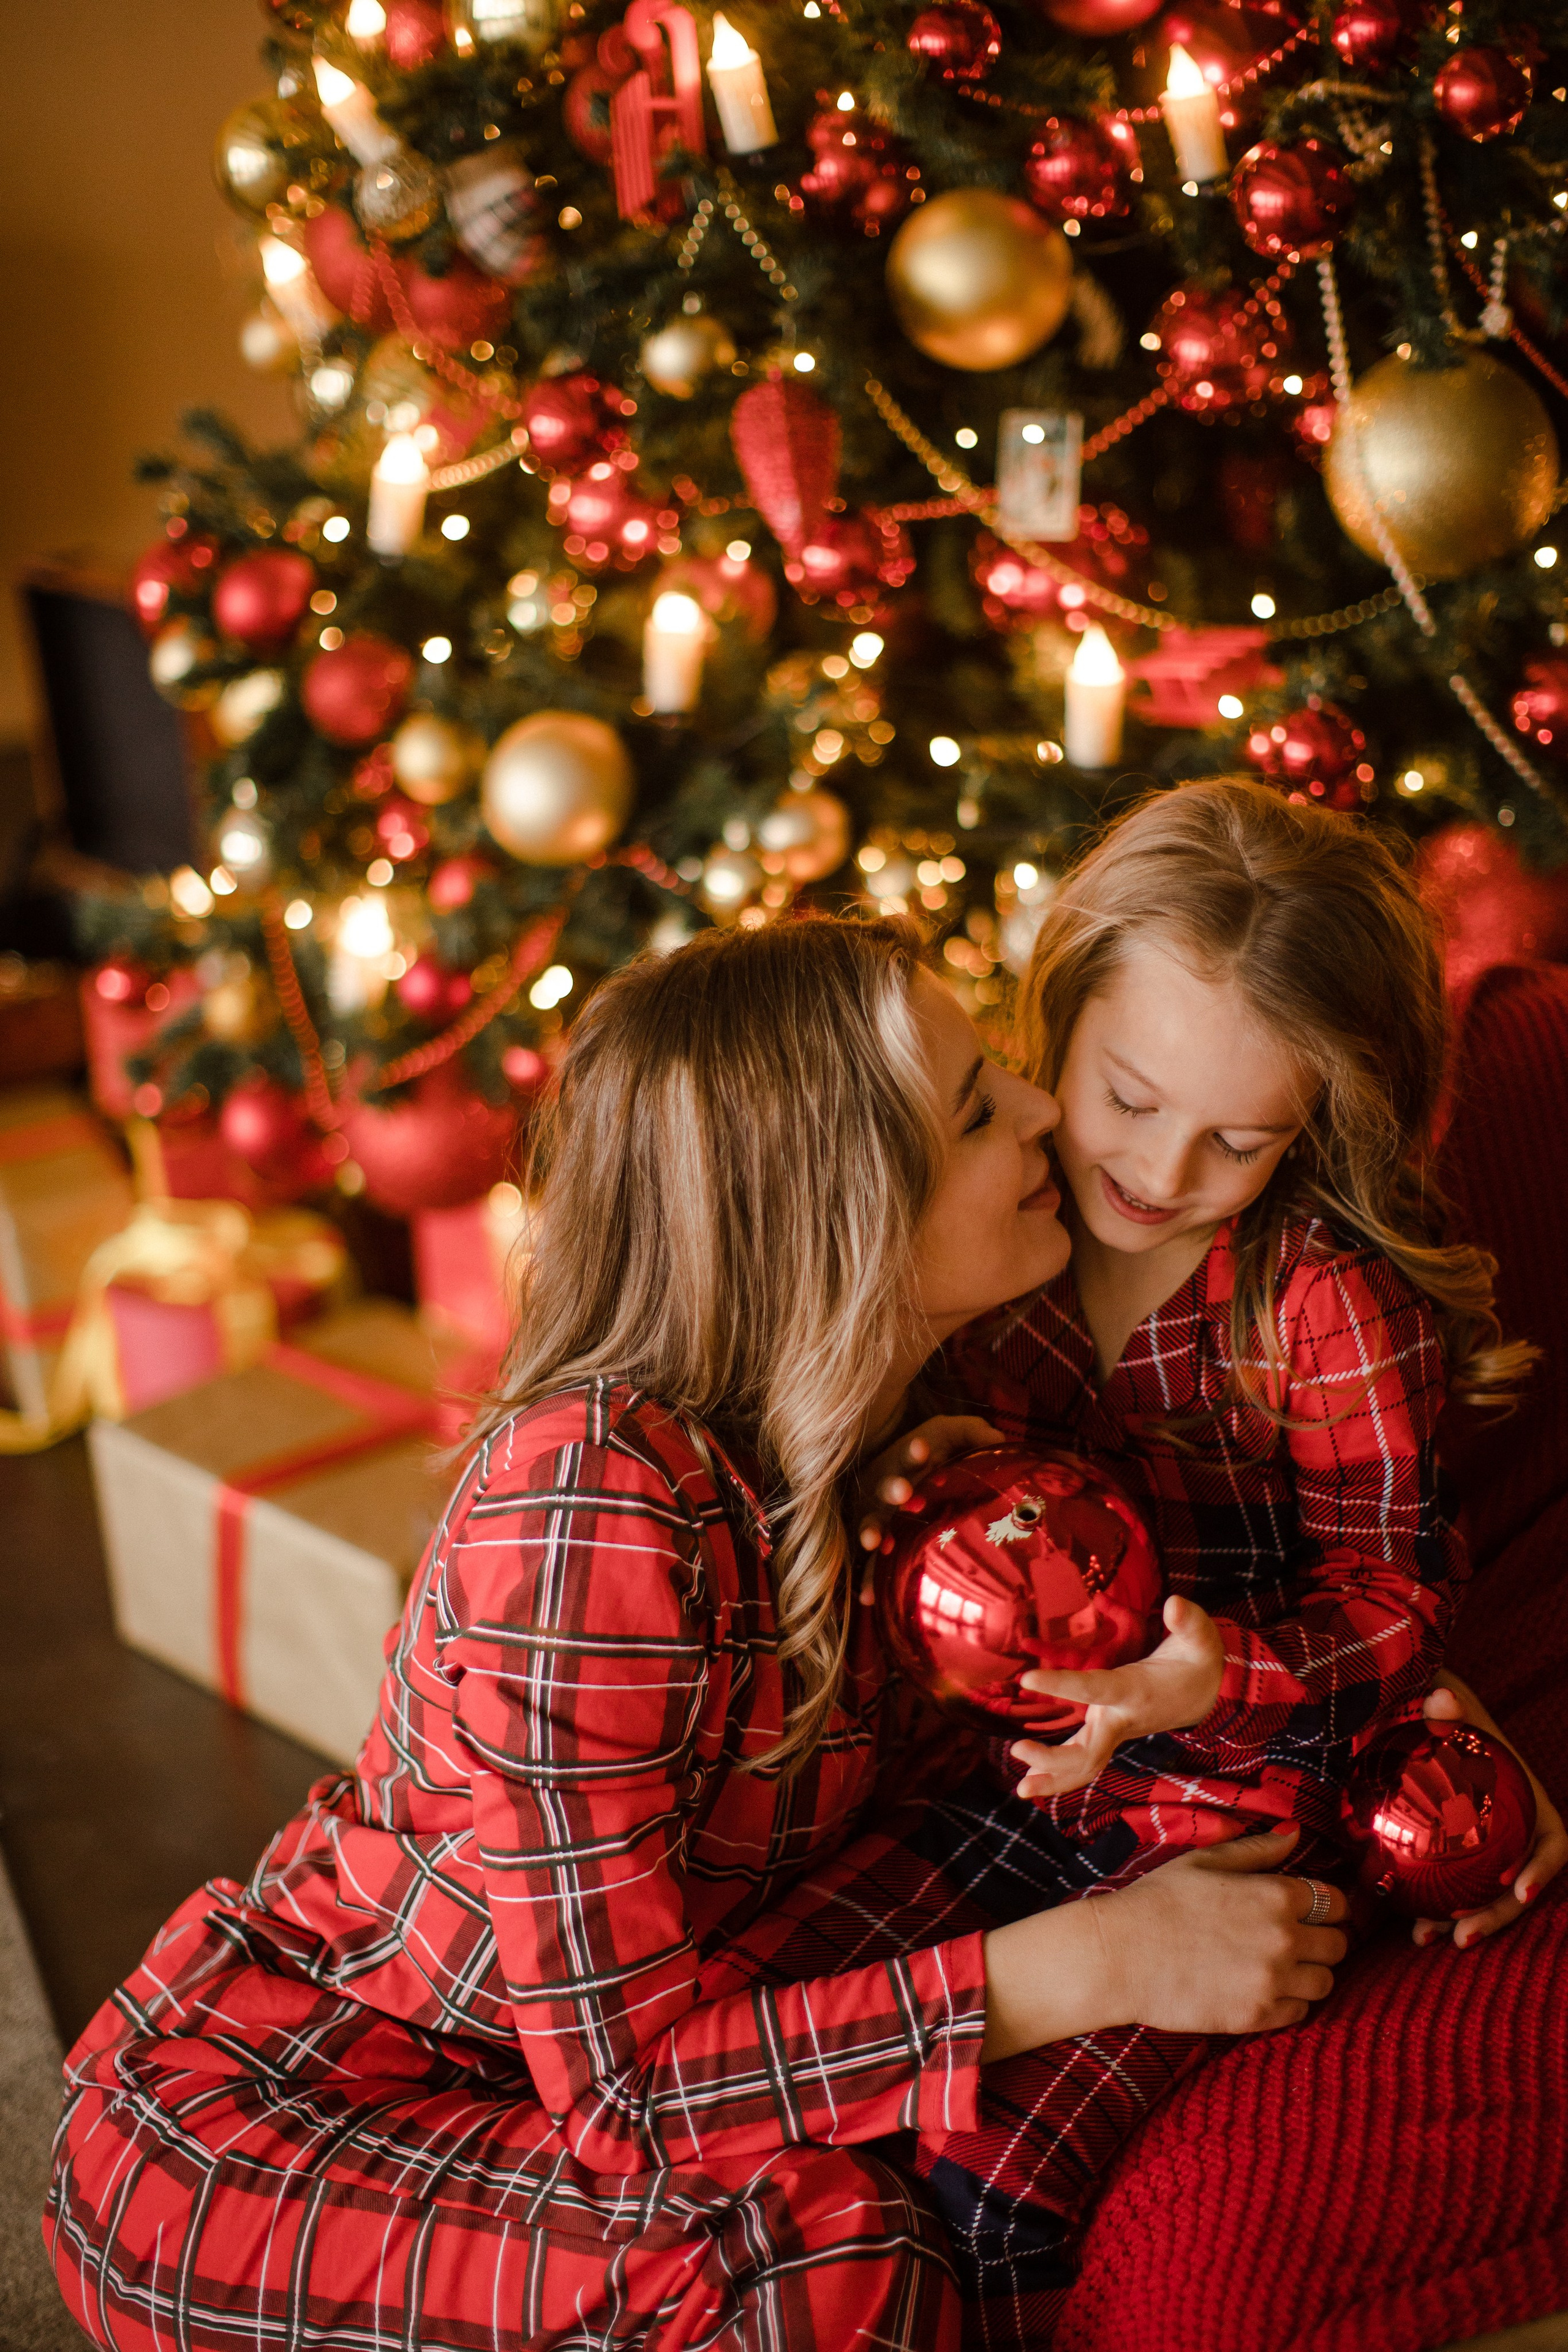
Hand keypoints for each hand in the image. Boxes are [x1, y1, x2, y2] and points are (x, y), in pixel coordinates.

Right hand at [853, 1415, 1003, 1602]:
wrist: (909, 1473)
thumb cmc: (936, 1455)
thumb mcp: (953, 1436)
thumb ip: (973, 1432)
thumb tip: (996, 1439)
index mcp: (909, 1463)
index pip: (910, 1453)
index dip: (914, 1451)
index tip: (921, 1448)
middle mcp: (891, 1488)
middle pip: (887, 1486)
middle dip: (893, 1488)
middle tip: (902, 1492)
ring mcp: (882, 1515)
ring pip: (873, 1523)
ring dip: (873, 1532)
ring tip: (873, 1542)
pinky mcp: (881, 1541)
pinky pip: (872, 1561)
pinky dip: (869, 1578)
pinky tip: (869, 1597)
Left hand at [1009, 1595, 1225, 1798]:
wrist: (1207, 1694)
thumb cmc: (1198, 1661)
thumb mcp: (1201, 1636)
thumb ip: (1188, 1620)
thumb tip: (1174, 1603)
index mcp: (1135, 1691)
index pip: (1093, 1689)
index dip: (1060, 1685)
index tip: (1026, 1679)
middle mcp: (1122, 1717)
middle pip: (1088, 1751)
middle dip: (1054, 1758)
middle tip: (1017, 1749)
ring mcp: (1115, 1730)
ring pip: (1085, 1765)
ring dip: (1054, 1778)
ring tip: (1022, 1790)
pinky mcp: (1109, 1733)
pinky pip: (1084, 1761)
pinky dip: (1060, 1774)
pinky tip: (1033, 1781)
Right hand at [1098, 1827, 1348, 2038]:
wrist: (1119, 1955)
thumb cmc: (1158, 1900)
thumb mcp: (1206, 1861)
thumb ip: (1257, 1849)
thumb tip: (1296, 1833)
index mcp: (1276, 1894)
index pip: (1337, 1903)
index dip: (1328, 1906)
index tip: (1312, 1911)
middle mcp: (1284, 1938)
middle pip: (1339, 1945)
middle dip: (1323, 1940)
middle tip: (1297, 1940)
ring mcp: (1273, 1980)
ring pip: (1325, 1982)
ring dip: (1310, 1973)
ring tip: (1281, 1967)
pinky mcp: (1257, 2016)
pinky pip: (1300, 2012)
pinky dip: (1289, 2002)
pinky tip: (1262, 1988)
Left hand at [1410, 1677, 1567, 1951]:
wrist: (1413, 1718)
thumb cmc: (1437, 1710)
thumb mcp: (1442, 1701)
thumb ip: (1443, 1702)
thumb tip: (1444, 1703)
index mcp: (1525, 1799)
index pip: (1552, 1839)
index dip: (1544, 1867)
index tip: (1521, 1890)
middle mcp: (1513, 1830)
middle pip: (1517, 1883)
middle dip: (1496, 1916)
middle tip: (1460, 1936)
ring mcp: (1485, 1849)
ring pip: (1484, 1896)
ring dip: (1463, 1922)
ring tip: (1426, 1939)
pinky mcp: (1454, 1857)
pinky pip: (1452, 1889)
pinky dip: (1434, 1908)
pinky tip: (1406, 1925)